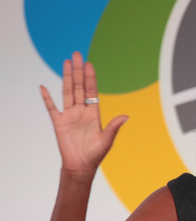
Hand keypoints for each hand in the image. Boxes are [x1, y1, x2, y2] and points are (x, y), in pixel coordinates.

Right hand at [40, 51, 126, 177]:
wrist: (81, 166)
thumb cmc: (95, 154)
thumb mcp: (107, 140)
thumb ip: (114, 127)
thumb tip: (126, 116)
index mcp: (94, 113)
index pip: (92, 91)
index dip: (90, 78)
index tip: (89, 64)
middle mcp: (81, 111)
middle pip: (79, 87)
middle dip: (78, 71)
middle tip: (76, 55)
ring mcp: (69, 115)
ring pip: (67, 92)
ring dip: (66, 78)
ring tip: (66, 63)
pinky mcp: (59, 123)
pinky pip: (51, 107)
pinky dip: (47, 98)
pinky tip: (43, 87)